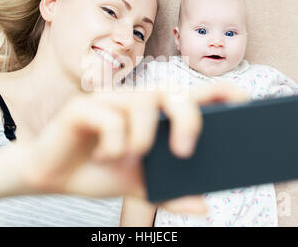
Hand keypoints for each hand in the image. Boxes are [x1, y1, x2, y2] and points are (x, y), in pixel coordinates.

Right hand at [18, 83, 247, 212]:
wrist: (51, 174)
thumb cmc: (98, 171)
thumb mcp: (140, 186)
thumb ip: (171, 192)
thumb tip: (206, 206)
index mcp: (153, 116)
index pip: (192, 95)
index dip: (220, 92)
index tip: (246, 103)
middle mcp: (133, 102)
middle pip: (173, 92)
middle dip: (186, 118)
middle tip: (184, 151)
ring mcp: (108, 101)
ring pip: (142, 101)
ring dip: (143, 136)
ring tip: (134, 157)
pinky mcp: (82, 107)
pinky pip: (108, 116)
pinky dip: (113, 142)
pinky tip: (105, 156)